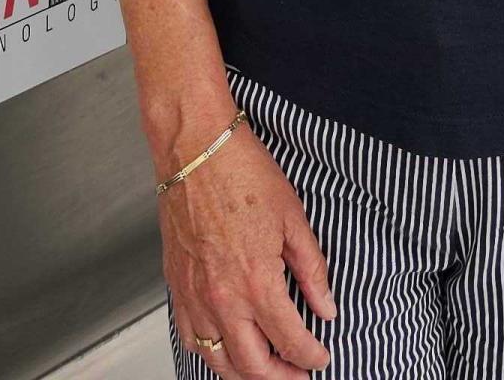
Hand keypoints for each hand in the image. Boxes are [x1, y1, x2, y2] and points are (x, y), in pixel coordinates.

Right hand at [160, 117, 335, 375]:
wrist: (194, 146)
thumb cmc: (240, 171)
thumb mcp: (292, 217)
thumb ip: (312, 268)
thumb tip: (326, 305)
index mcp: (258, 282)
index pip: (291, 341)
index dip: (311, 356)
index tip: (321, 356)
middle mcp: (224, 298)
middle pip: (254, 366)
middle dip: (283, 378)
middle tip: (299, 376)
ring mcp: (196, 295)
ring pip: (219, 361)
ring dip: (245, 375)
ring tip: (264, 372)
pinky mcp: (177, 285)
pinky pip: (190, 337)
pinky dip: (210, 354)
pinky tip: (223, 350)